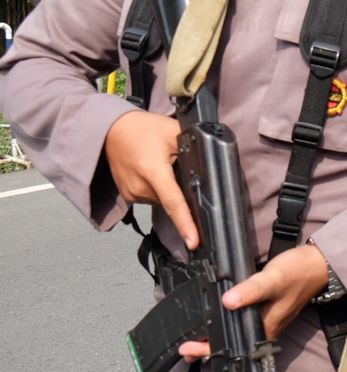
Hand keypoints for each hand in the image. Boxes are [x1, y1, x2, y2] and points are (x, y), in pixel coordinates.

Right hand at [104, 110, 197, 248]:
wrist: (110, 130)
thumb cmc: (143, 129)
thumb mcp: (174, 132)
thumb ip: (193, 150)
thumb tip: (212, 167)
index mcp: (153, 170)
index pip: (173, 202)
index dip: (185, 224)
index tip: (194, 242)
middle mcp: (140, 187)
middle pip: (173, 203)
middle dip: (184, 193)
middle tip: (181, 169)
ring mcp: (132, 194)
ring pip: (163, 202)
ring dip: (170, 190)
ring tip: (163, 165)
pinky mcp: (128, 196)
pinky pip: (152, 198)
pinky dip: (159, 190)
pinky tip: (155, 172)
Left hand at [178, 244, 329, 359]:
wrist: (318, 264)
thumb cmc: (297, 273)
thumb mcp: (273, 279)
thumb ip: (251, 290)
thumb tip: (227, 301)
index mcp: (264, 327)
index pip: (232, 347)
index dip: (207, 349)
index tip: (186, 347)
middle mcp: (264, 328)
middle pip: (232, 345)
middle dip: (207, 348)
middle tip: (183, 348)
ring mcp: (266, 320)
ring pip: (236, 336)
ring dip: (215, 337)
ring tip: (194, 338)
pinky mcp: (266, 311)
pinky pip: (242, 325)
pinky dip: (225, 325)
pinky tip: (217, 319)